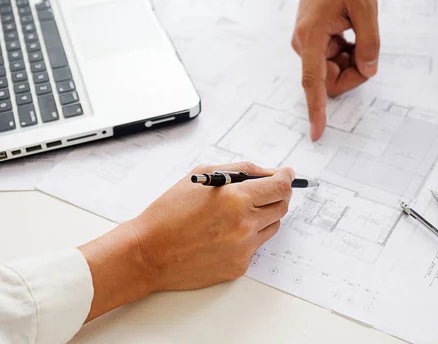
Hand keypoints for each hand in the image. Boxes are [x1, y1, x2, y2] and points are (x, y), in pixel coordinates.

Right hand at [79, 162, 293, 320]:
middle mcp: (245, 225)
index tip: (288, 174)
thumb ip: (241, 170)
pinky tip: (223, 234)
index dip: (287, 177)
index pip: (280, 186)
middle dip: (279, 195)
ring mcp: (244, 249)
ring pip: (272, 227)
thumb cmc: (170, 211)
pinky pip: (255, 247)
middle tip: (268, 190)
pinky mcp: (239, 267)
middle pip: (282, 207)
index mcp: (236, 199)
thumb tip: (268, 173)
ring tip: (238, 213)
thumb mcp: (203, 176)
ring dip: (264, 216)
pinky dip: (247, 236)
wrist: (149, 251)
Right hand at [293, 0, 378, 140]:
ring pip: (332, 72)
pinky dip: (346, 54)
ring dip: (351, 61)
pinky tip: (349, 32)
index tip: (317, 132)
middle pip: (329, 81)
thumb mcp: (365, 5)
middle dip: (352, 73)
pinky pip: (331, 62)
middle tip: (367, 49)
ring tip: (355, 32)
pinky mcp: (313, 44)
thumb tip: (368, 70)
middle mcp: (304, 44)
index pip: (313, 81)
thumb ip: (369, 41)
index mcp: (311, 35)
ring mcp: (307, 45)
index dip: (316, 109)